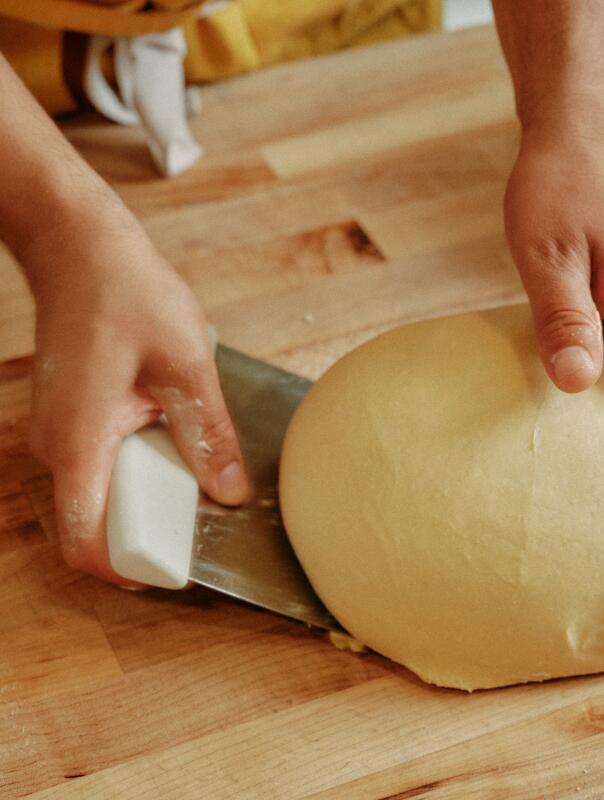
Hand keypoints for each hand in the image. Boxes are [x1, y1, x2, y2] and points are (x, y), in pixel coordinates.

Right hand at [24, 206, 249, 583]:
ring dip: (149, 496)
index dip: (128, 568)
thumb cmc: (129, 296)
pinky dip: (139, 469)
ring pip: (100, 493)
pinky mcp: (70, 420)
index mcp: (79, 442)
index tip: (175, 568)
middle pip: (96, 523)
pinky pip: (100, 465)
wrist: (83, 249)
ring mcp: (57, 434)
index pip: (86, 540)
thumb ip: (209, 436)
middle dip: (150, 531)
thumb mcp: (187, 368)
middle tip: (201, 515)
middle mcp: (56, 447)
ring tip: (194, 472)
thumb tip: (230, 493)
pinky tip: (172, 441)